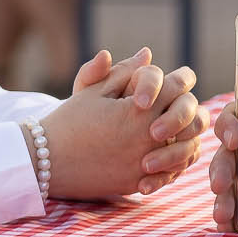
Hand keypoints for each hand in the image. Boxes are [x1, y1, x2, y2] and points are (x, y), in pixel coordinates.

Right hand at [44, 51, 205, 198]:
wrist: (46, 160)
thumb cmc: (69, 120)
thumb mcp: (94, 90)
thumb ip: (125, 71)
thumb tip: (147, 53)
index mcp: (139, 110)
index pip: (177, 86)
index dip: (180, 78)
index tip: (175, 79)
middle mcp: (147, 137)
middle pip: (191, 117)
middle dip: (188, 107)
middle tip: (179, 104)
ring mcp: (145, 163)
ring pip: (188, 148)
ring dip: (188, 135)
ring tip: (179, 128)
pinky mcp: (138, 183)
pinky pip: (172, 173)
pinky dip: (176, 162)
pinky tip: (167, 152)